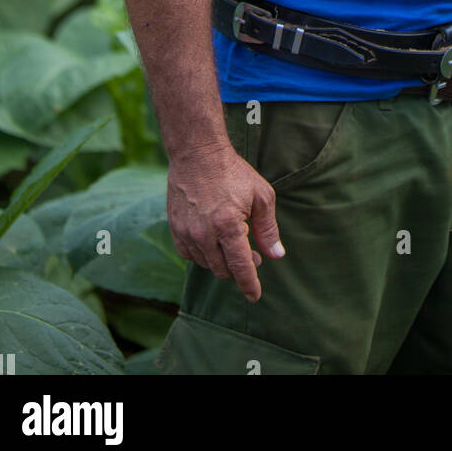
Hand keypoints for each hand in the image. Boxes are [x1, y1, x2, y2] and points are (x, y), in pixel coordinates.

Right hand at [167, 142, 284, 302]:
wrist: (197, 153)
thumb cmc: (234, 172)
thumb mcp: (261, 196)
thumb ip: (268, 229)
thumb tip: (276, 256)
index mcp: (228, 225)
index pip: (240, 267)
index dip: (249, 284)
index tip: (255, 297)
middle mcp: (204, 234)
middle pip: (223, 269)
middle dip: (239, 269)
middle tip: (252, 255)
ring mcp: (187, 232)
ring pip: (206, 264)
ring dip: (221, 261)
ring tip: (234, 244)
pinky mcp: (175, 228)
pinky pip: (190, 255)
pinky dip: (203, 255)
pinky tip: (213, 242)